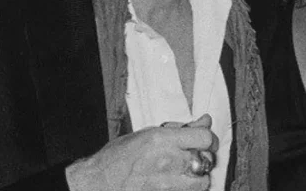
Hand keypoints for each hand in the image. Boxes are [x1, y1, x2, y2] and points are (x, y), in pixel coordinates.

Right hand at [65, 114, 217, 190]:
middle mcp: (168, 162)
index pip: (205, 138)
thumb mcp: (147, 134)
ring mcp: (167, 184)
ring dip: (198, 177)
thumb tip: (204, 121)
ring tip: (185, 174)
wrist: (95, 185)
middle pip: (205, 160)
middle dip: (203, 158)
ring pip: (202, 182)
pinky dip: (186, 189)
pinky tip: (175, 184)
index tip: (207, 142)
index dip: (210, 139)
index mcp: (163, 140)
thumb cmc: (116, 159)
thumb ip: (179, 129)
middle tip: (193, 158)